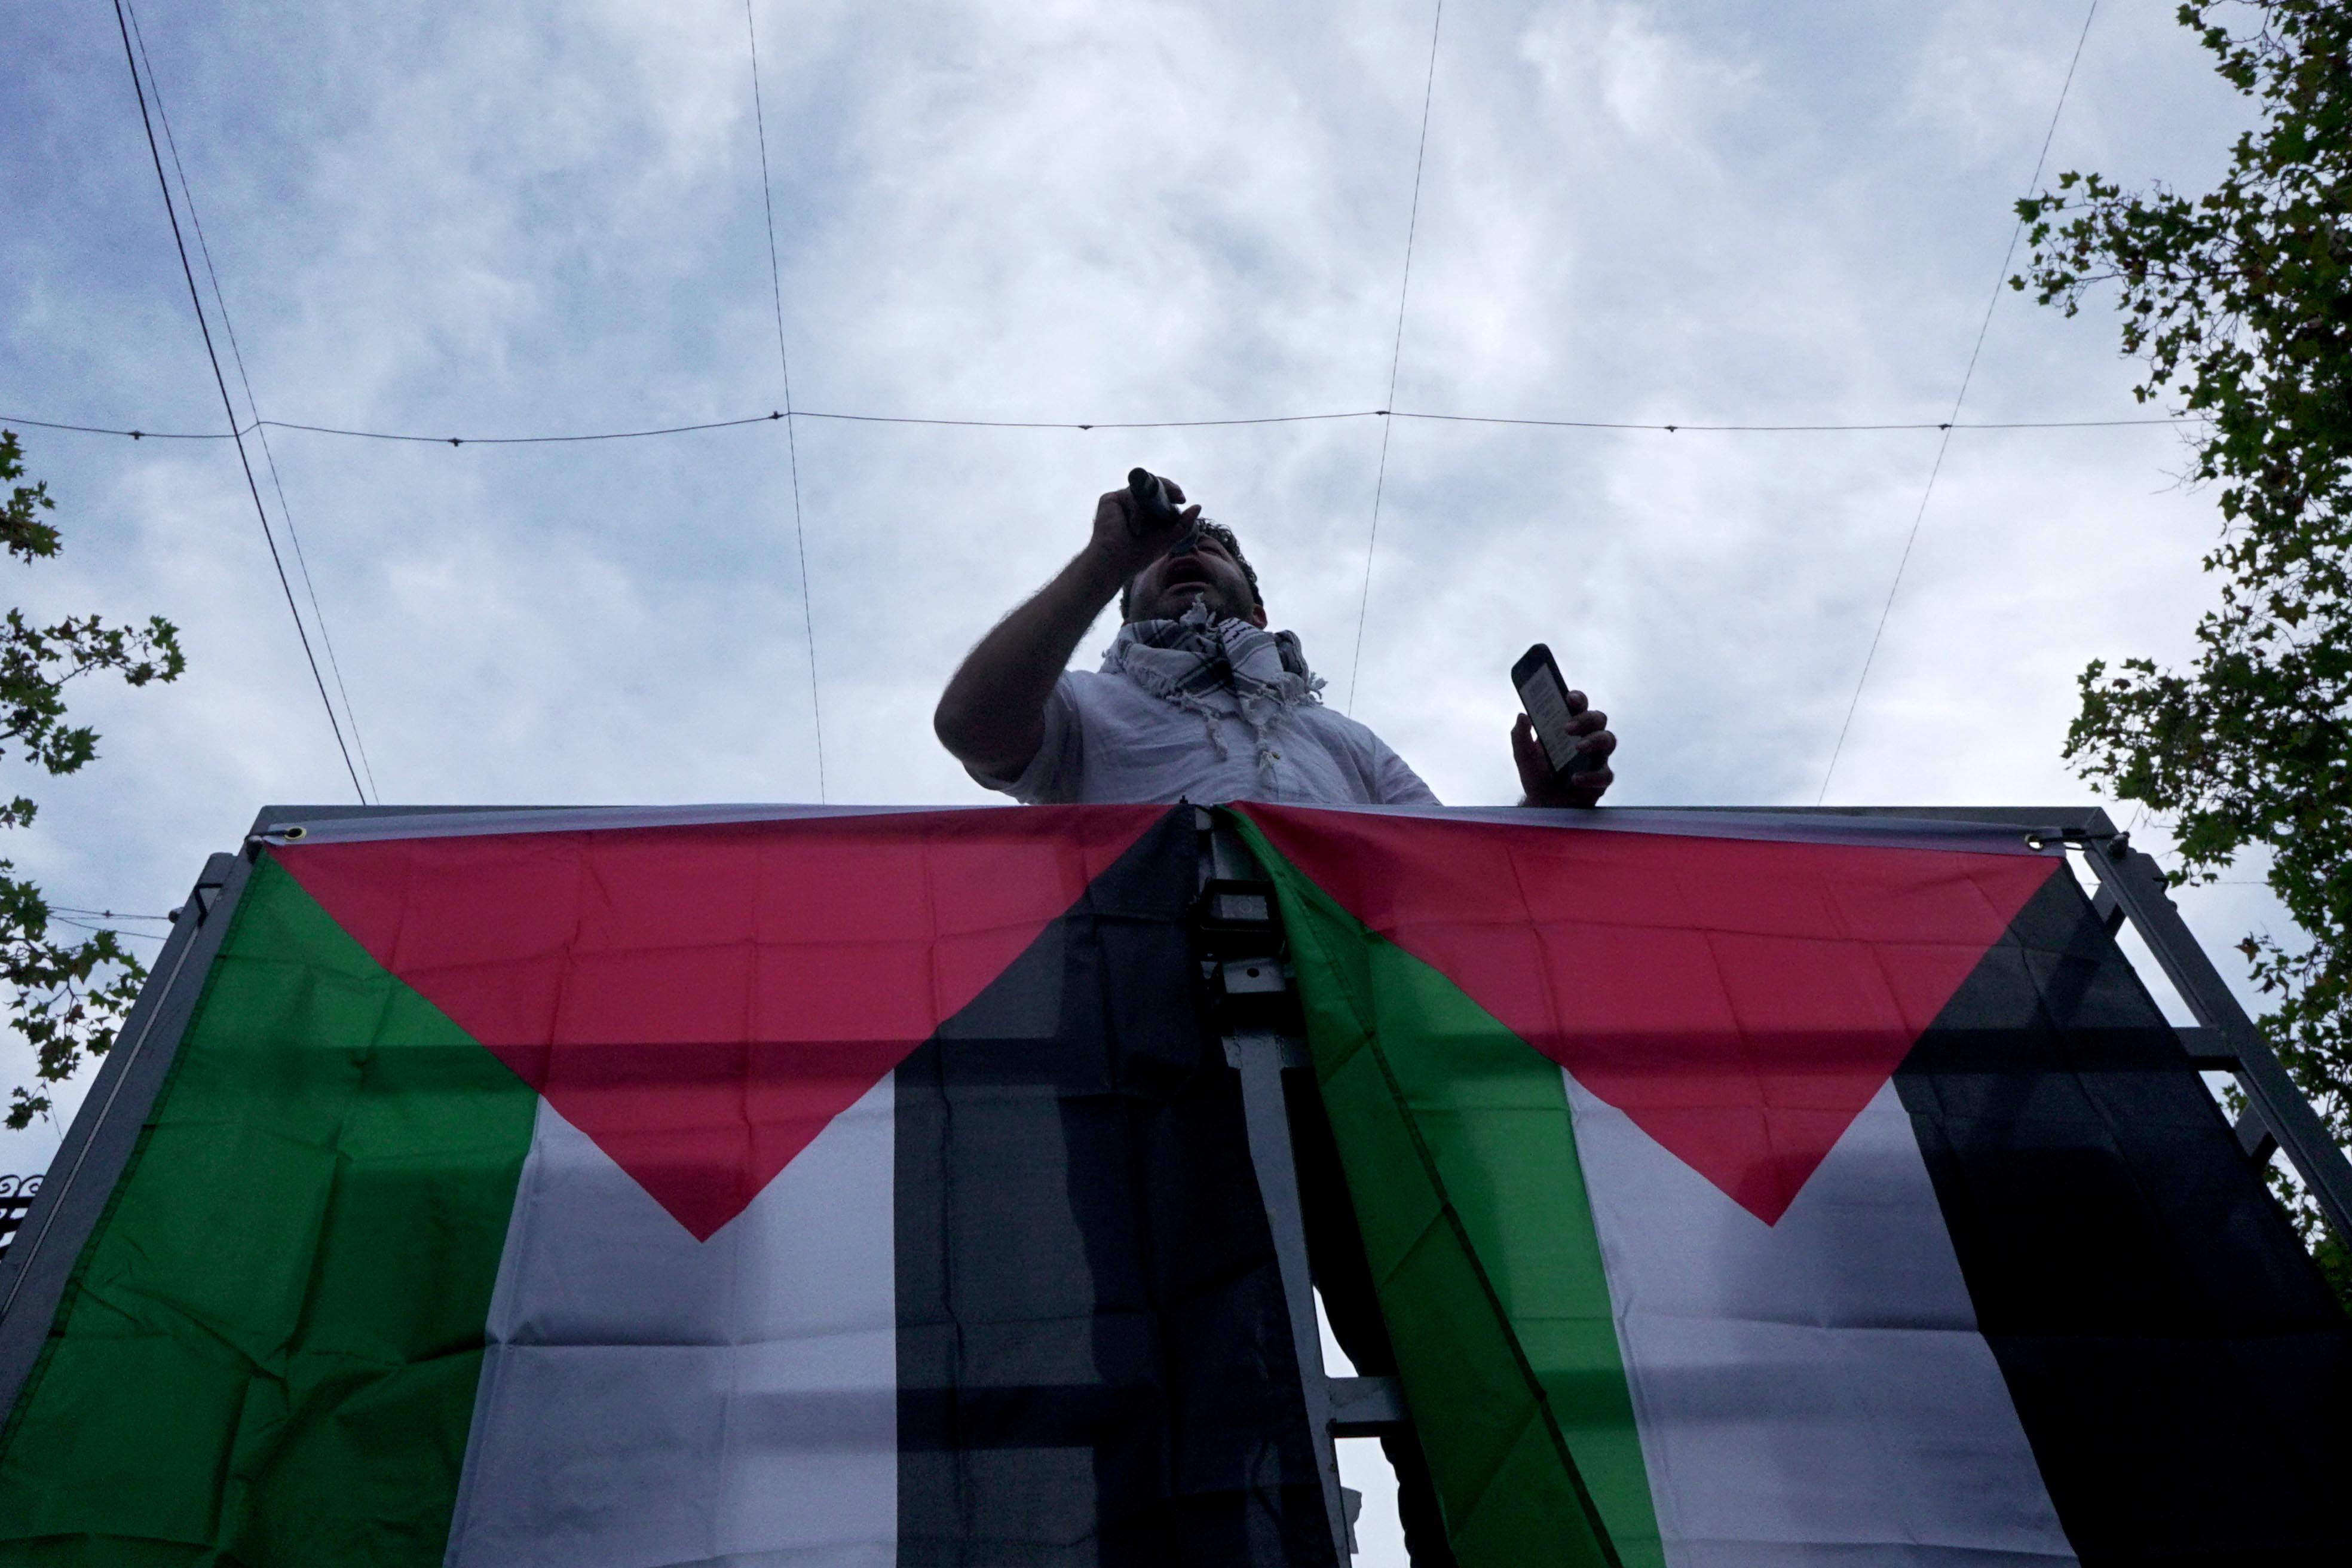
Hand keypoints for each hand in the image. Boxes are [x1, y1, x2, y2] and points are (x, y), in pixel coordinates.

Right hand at [1087, 476, 1201, 582]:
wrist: (1115, 562)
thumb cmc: (1138, 555)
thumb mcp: (1167, 539)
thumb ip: (1183, 525)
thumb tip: (1198, 506)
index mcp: (1146, 511)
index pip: (1160, 494)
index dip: (1171, 492)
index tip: (1182, 499)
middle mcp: (1133, 503)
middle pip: (1152, 486)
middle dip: (1167, 488)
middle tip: (1178, 495)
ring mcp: (1121, 500)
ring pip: (1142, 491)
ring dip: (1149, 508)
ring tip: (1145, 528)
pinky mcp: (1109, 499)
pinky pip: (1130, 496)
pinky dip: (1136, 512)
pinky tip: (1134, 529)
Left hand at [1513, 700, 1614, 807]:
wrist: (1542, 805)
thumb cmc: (1537, 774)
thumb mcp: (1523, 755)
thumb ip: (1519, 736)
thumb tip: (1522, 715)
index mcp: (1569, 726)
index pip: (1579, 706)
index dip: (1577, 698)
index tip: (1568, 698)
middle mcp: (1587, 737)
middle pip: (1598, 719)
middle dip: (1585, 719)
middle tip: (1567, 727)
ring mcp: (1597, 758)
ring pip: (1608, 740)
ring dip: (1594, 741)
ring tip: (1577, 748)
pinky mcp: (1601, 780)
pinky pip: (1605, 774)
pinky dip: (1591, 776)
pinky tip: (1576, 779)